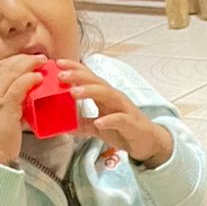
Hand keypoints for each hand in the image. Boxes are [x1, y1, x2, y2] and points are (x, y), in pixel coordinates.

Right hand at [0, 55, 47, 166]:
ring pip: (12, 73)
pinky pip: (18, 87)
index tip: (27, 59)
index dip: (14, 61)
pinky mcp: (4, 107)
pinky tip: (38, 78)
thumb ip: (5, 102)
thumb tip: (24, 96)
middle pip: (5, 67)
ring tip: (43, 63)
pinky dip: (29, 79)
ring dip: (29, 65)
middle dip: (23, 59)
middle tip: (40, 58)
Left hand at [56, 61, 171, 167]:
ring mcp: (123, 108)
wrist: (148, 142)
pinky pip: (119, 119)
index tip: (58, 63)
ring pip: (106, 94)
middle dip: (78, 76)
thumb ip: (84, 125)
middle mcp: (113, 97)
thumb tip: (65, 126)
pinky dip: (109, 120)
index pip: (89, 77)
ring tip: (73, 92)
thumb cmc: (124, 130)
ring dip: (89, 91)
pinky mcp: (131, 123)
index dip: (74, 68)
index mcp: (104, 95)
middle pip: (95, 81)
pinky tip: (98, 122)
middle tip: (60, 75)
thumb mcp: (99, 128)